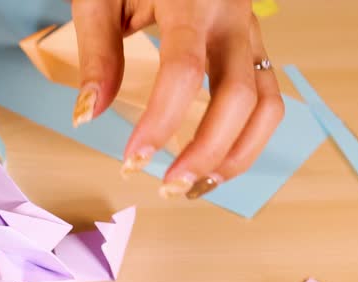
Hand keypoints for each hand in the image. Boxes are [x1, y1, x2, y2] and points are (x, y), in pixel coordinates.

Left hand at [70, 0, 284, 198]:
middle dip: (206, 150)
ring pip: (267, 104)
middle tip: (166, 187)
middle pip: (239, 95)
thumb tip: (89, 115)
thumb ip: (97, 53)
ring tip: (194, 188)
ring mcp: (250, 32)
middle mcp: (233, 17)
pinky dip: (245, 140)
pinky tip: (211, 165)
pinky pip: (266, 100)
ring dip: (236, 154)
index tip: (133, 159)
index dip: (161, 121)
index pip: (184, 70)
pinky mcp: (253, 47)